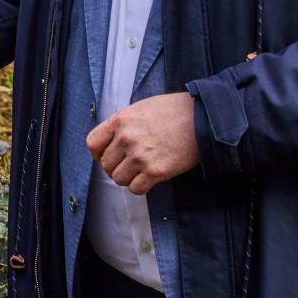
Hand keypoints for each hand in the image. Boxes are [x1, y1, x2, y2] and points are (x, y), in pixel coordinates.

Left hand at [85, 93, 199, 194]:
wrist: (204, 118)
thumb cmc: (175, 111)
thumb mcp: (141, 108)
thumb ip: (123, 124)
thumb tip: (112, 142)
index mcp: (120, 120)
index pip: (93, 143)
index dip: (98, 153)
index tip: (107, 156)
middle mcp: (126, 139)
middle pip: (106, 164)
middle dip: (116, 166)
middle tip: (130, 164)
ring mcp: (140, 156)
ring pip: (118, 179)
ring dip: (128, 178)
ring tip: (141, 170)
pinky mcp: (156, 172)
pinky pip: (135, 189)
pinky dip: (141, 186)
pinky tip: (150, 177)